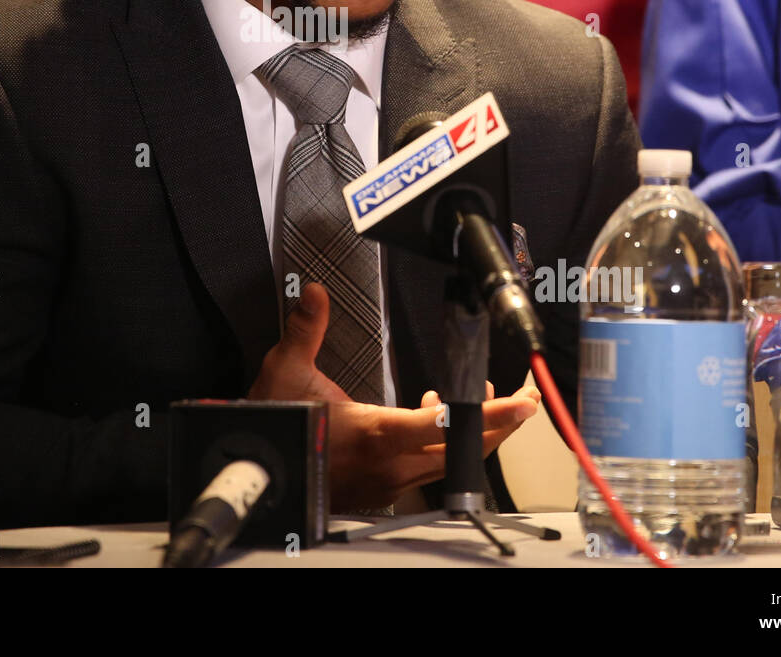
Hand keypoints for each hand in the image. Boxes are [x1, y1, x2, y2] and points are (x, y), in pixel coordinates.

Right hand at [247, 282, 540, 510]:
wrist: (258, 475)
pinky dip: (443, 444)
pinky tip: (429, 417)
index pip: (447, 426)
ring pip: (449, 462)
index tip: (520, 403)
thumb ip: (307, 329)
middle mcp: (390, 464)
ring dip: (472, 433)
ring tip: (481, 402)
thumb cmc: (275, 428)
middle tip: (522, 400)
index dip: (489, 415)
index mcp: (376, 433)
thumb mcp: (285, 370)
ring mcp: (389, 481)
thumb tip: (313, 293)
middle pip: (464, 450)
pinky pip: (427, 469)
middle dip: (499, 424)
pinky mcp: (382, 488)